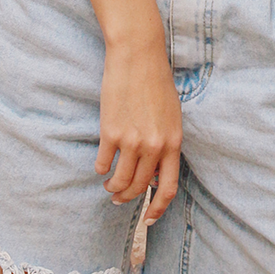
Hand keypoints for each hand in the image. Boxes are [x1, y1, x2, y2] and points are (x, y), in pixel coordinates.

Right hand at [96, 38, 181, 220]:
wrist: (138, 55)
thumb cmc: (156, 81)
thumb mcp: (171, 115)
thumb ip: (166, 143)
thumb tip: (155, 172)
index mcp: (173, 142)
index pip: (168, 188)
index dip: (158, 209)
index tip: (149, 218)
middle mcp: (154, 145)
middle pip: (139, 188)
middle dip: (128, 197)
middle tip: (119, 198)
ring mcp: (132, 140)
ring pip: (120, 181)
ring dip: (113, 187)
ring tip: (109, 184)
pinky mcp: (110, 132)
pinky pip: (103, 164)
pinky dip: (101, 168)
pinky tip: (102, 164)